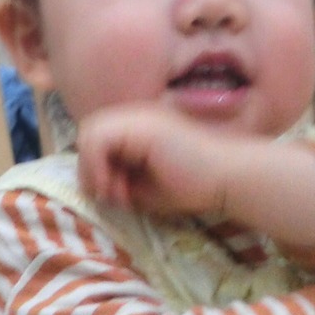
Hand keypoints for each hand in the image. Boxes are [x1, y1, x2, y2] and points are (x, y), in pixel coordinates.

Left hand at [75, 103, 251, 217]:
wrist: (226, 178)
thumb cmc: (193, 186)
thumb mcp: (145, 190)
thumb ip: (119, 184)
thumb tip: (94, 188)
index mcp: (136, 129)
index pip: (96, 142)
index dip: (95, 170)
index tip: (116, 198)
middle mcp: (133, 117)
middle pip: (88, 134)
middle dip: (90, 170)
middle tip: (112, 197)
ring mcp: (136, 117)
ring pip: (88, 133)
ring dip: (93, 169)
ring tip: (116, 194)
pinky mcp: (139, 125)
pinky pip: (97, 139)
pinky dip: (97, 165)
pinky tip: (114, 186)